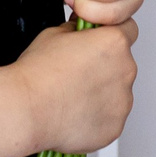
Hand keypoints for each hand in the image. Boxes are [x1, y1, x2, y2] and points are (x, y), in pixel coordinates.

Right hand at [11, 21, 137, 155]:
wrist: (26, 109)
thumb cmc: (37, 73)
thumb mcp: (54, 34)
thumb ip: (76, 29)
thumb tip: (80, 29)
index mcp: (114, 42)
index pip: (129, 30)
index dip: (112, 35)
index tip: (101, 43)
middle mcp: (126, 70)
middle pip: (122, 64)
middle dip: (105, 67)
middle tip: (78, 74)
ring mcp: (123, 101)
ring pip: (118, 93)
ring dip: (102, 93)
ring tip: (72, 97)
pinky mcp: (115, 127)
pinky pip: (110, 118)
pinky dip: (97, 117)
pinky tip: (74, 114)